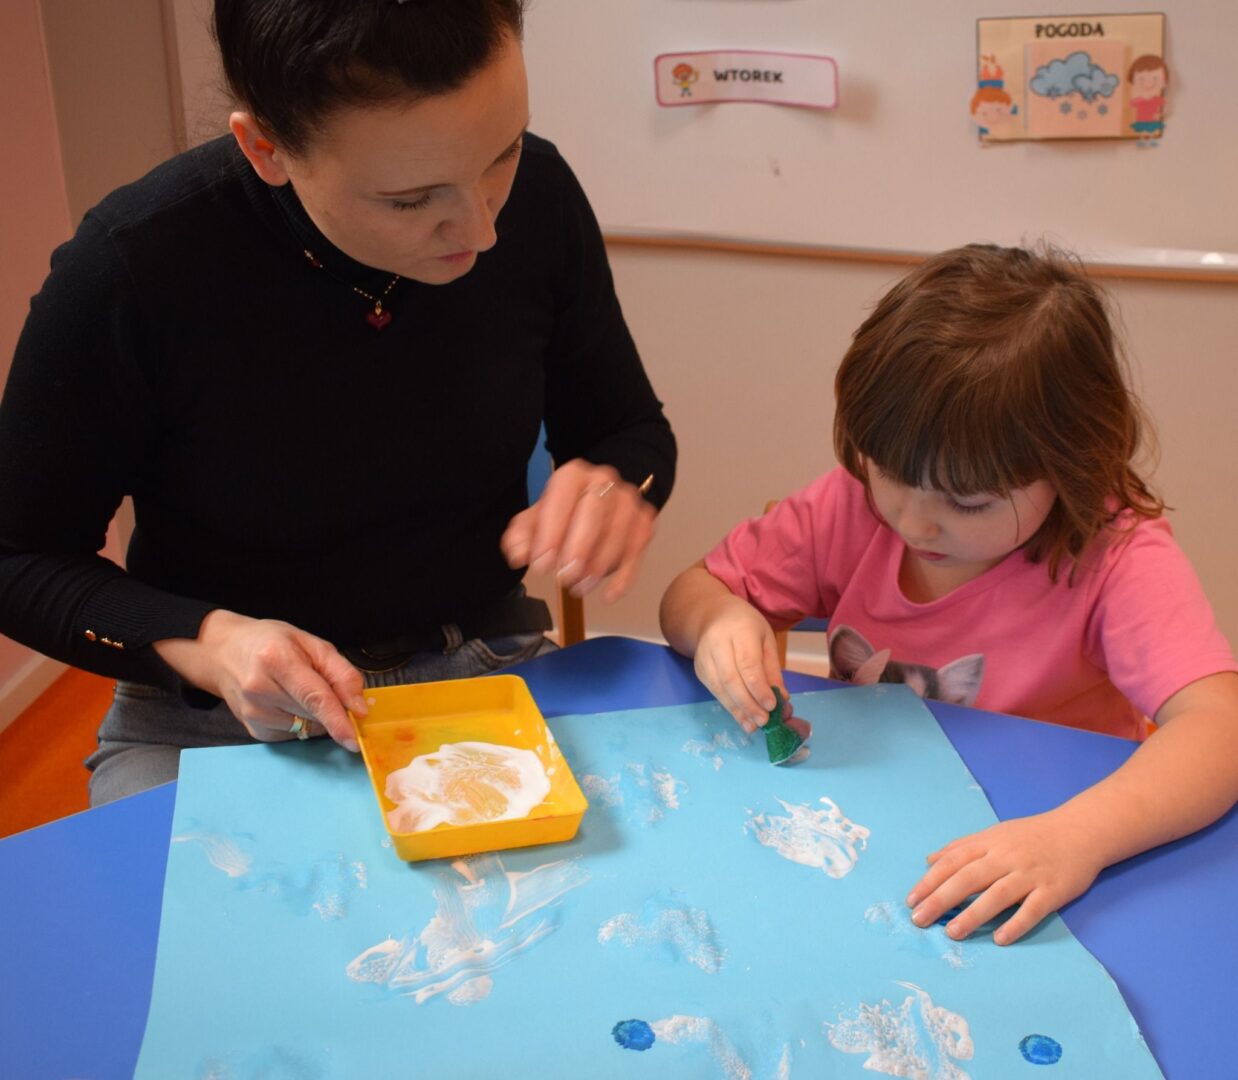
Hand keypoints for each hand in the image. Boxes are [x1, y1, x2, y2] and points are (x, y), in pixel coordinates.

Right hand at [154, 609, 367, 750]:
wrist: (223, 653)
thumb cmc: (271, 642)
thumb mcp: (311, 643)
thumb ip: (341, 673)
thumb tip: (359, 707)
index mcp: (276, 659)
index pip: (314, 697)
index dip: (337, 720)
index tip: (354, 739)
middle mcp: (259, 689)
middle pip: (314, 714)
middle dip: (331, 707)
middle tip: (322, 685)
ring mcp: (253, 713)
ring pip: (306, 728)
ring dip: (315, 716)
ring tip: (297, 690)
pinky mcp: (254, 730)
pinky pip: (293, 735)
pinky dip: (300, 723)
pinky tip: (286, 702)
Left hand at [501, 458, 655, 602]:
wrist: (602, 496)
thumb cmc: (564, 512)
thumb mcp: (537, 518)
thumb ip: (522, 536)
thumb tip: (518, 555)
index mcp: (573, 475)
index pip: (562, 498)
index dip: (551, 533)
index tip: (541, 564)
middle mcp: (604, 481)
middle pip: (595, 511)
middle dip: (579, 548)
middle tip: (564, 577)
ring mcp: (628, 501)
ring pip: (619, 532)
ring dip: (599, 565)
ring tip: (579, 587)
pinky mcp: (644, 523)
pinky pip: (637, 550)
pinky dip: (624, 576)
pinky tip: (608, 594)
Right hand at [692, 596, 785, 733]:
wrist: (712, 615)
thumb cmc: (746, 626)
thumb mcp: (766, 639)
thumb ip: (772, 668)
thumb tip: (781, 698)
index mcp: (739, 630)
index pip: (747, 663)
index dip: (758, 687)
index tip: (772, 706)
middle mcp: (716, 643)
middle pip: (731, 679)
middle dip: (748, 704)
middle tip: (764, 721)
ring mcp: (704, 657)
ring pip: (720, 689)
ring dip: (737, 711)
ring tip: (753, 726)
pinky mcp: (699, 670)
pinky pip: (714, 691)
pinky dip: (729, 707)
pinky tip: (742, 719)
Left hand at [905, 811, 1105, 944]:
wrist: (1081, 831)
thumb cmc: (1032, 835)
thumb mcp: (994, 833)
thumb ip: (962, 847)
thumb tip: (929, 860)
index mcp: (989, 844)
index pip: (953, 862)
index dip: (930, 881)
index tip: (911, 900)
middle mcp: (1006, 858)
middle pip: (968, 878)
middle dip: (941, 899)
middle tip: (919, 919)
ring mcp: (1030, 874)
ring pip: (997, 895)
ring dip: (973, 915)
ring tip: (952, 933)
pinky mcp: (1053, 891)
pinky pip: (1033, 910)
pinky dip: (1016, 924)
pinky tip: (1000, 939)